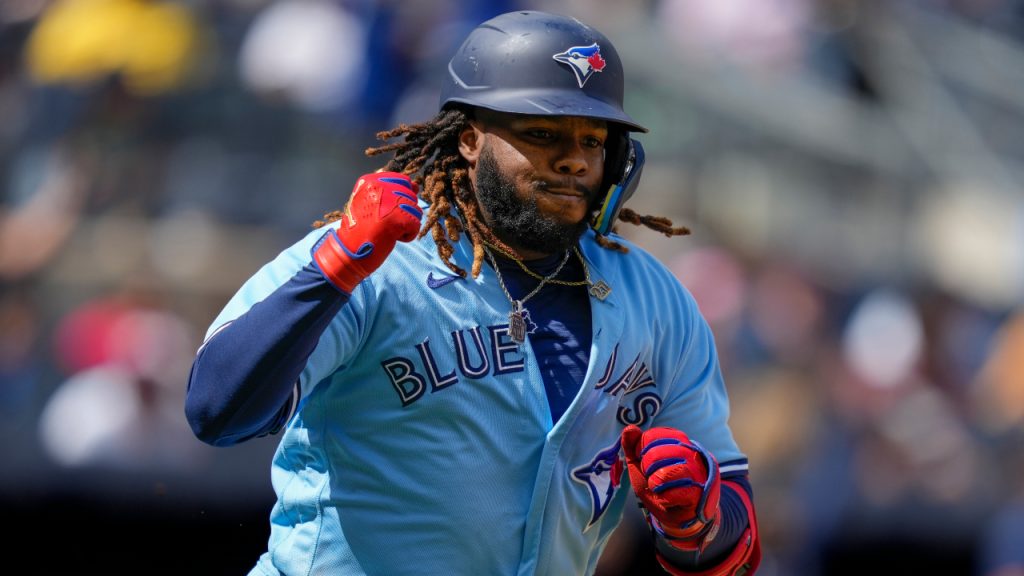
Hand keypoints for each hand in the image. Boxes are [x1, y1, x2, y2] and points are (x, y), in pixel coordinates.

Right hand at [313, 172, 421, 292]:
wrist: (349, 251)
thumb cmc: (361, 228)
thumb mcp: (372, 202)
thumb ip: (392, 191)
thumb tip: (416, 186)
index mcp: (371, 180)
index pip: (403, 180)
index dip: (401, 197)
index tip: (388, 209)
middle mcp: (381, 186)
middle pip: (410, 196)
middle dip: (403, 212)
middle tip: (384, 222)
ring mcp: (390, 202)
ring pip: (415, 210)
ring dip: (405, 224)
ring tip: (385, 229)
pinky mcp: (398, 218)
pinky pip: (415, 225)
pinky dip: (406, 236)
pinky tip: (390, 237)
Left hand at [620, 425, 720, 549]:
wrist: (678, 516)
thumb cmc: (659, 487)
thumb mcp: (641, 466)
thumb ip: (633, 447)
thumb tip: (629, 428)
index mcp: (677, 440)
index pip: (650, 437)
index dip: (641, 453)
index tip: (647, 464)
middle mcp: (691, 451)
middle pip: (654, 455)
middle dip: (647, 471)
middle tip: (655, 479)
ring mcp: (698, 472)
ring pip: (665, 474)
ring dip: (656, 485)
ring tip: (662, 489)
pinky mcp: (700, 493)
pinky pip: (672, 494)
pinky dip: (664, 499)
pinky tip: (670, 500)